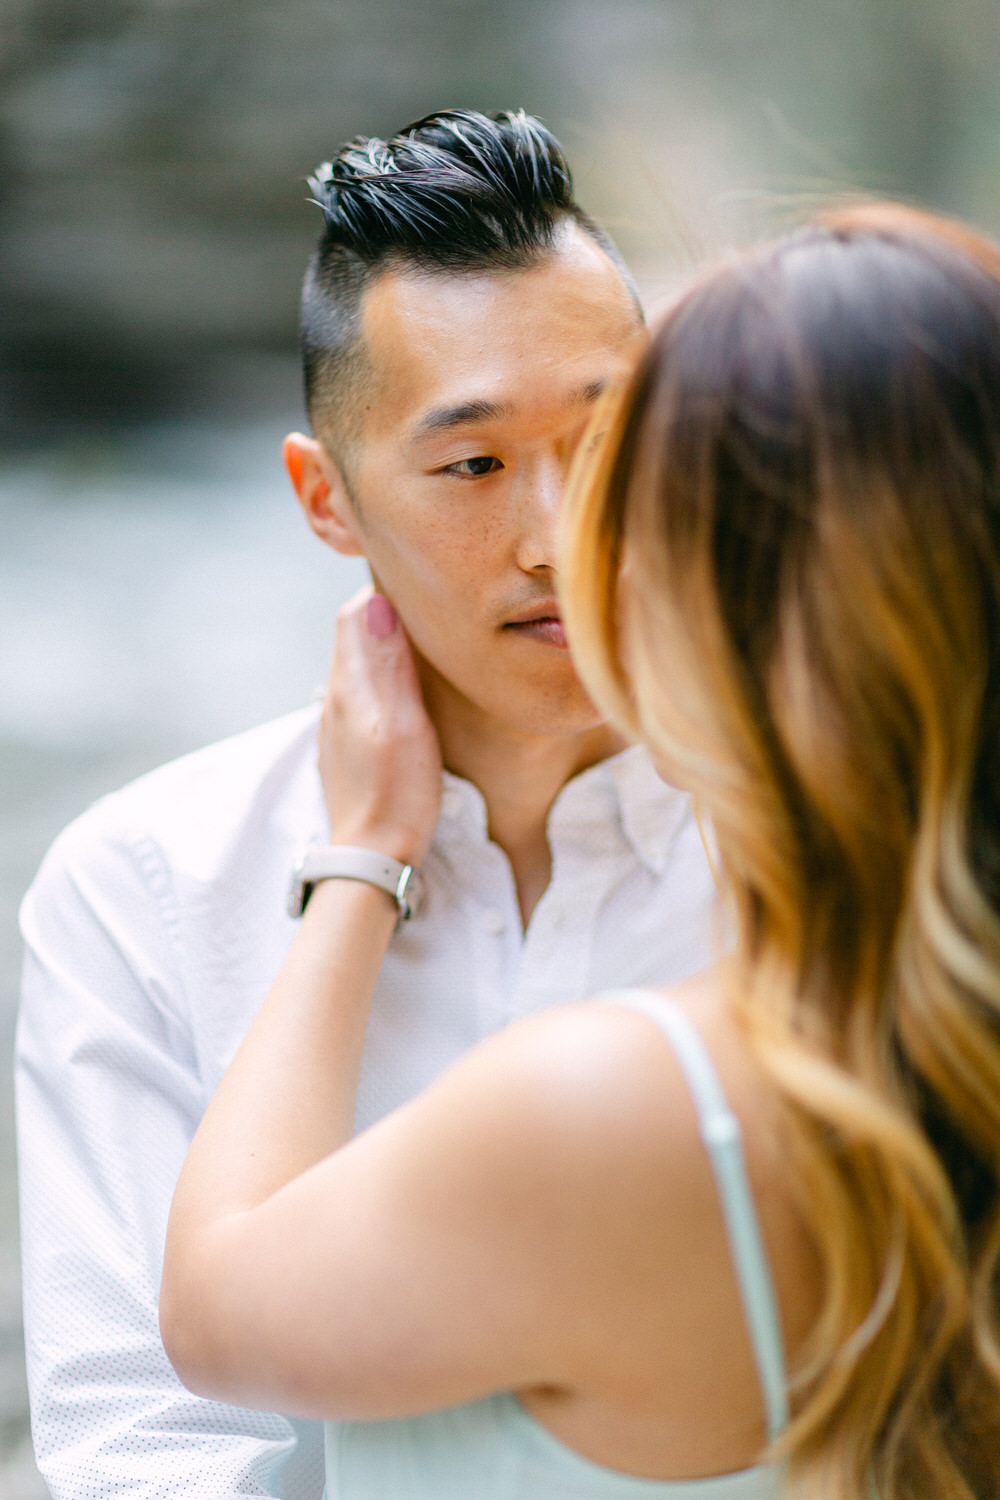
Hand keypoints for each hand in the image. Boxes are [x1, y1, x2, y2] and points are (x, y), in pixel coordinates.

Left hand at [318, 587, 442, 867]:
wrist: (372, 856)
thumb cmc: (397, 792)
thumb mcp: (405, 723)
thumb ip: (391, 664)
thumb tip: (377, 602)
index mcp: (348, 687)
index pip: (353, 615)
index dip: (382, 592)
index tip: (419, 586)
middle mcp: (335, 700)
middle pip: (353, 638)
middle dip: (383, 616)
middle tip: (427, 608)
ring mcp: (338, 726)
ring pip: (357, 669)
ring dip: (382, 650)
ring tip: (421, 645)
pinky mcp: (347, 748)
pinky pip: (360, 698)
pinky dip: (380, 682)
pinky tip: (404, 694)